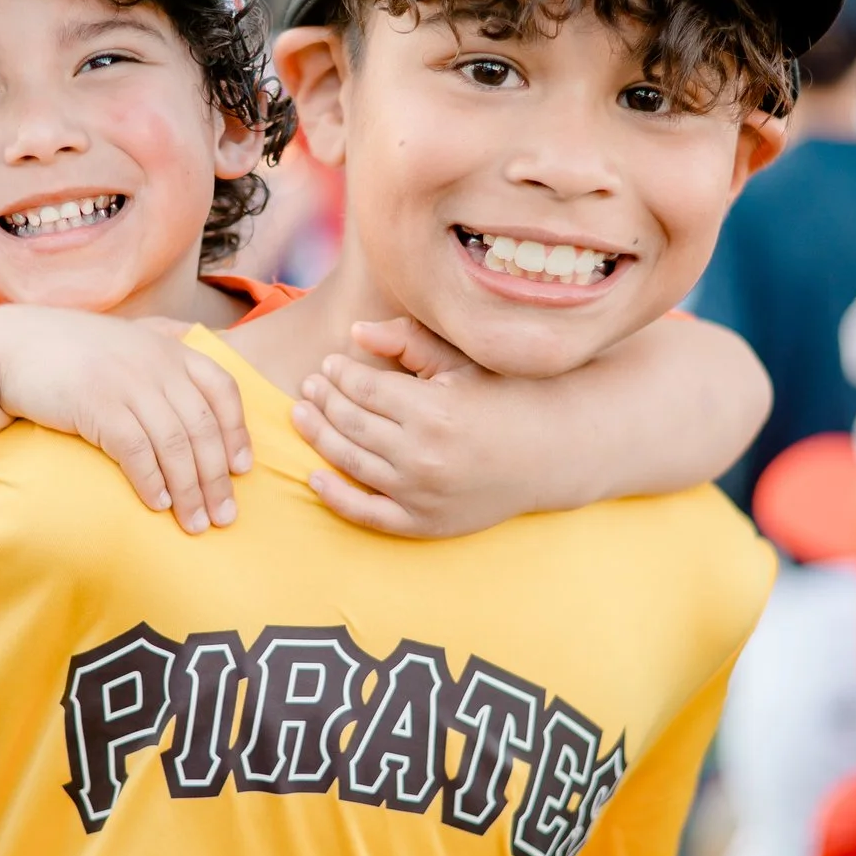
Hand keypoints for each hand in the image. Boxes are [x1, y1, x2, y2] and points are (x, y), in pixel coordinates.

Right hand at [0, 308, 251, 534]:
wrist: (14, 348)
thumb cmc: (73, 352)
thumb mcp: (127, 342)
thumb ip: (163, 352)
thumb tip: (196, 377)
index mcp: (170, 350)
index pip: (223, 390)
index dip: (237, 432)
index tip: (243, 469)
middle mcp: (156, 365)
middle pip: (203, 428)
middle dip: (218, 478)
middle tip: (225, 517)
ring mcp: (128, 384)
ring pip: (175, 445)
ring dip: (189, 491)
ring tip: (195, 523)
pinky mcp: (98, 405)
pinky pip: (136, 451)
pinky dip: (151, 481)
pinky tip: (158, 504)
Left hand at [290, 318, 545, 538]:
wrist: (553, 454)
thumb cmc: (506, 396)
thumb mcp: (462, 361)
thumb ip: (408, 341)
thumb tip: (354, 332)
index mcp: (433, 411)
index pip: (363, 388)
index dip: (338, 373)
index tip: (328, 363)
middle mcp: (423, 456)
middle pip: (350, 423)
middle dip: (323, 400)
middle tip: (308, 385)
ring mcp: (421, 495)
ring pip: (350, 463)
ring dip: (319, 436)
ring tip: (303, 414)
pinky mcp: (424, 523)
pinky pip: (365, 515)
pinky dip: (334, 497)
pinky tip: (314, 476)